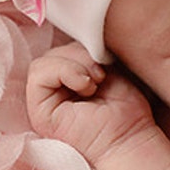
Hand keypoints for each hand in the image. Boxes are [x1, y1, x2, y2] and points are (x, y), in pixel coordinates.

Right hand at [26, 42, 155, 164]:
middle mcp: (51, 94)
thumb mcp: (106, 69)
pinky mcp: (40, 114)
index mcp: (65, 83)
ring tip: (95, 81)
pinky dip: (64, 72)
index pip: (59, 51)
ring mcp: (43, 105)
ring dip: (73, 64)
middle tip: (101, 73)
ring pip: (42, 62)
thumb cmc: (124, 107)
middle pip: (50, 54)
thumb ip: (87, 53)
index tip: (104, 62)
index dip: (80, 49)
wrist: (131, 136)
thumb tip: (77, 33)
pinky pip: (38, 75)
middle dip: (78, 55)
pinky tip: (86, 87)